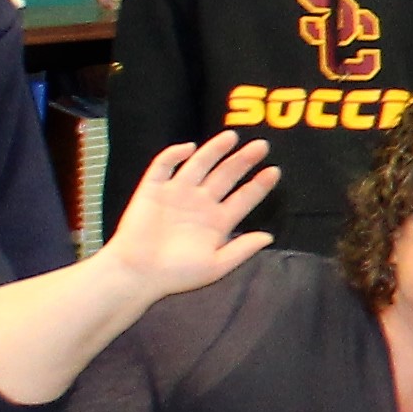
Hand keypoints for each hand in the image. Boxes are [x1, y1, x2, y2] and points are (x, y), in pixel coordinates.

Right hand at [104, 136, 276, 297]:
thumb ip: (242, 250)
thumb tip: (269, 237)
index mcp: (218, 221)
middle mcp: (200, 203)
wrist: (138, 274)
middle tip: (261, 146)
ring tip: (232, 137)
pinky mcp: (152, 190)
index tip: (275, 171)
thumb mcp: (215, 266)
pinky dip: (175, 155)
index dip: (259, 184)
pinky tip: (189, 148)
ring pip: (200, 165)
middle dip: (243, 161)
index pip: (244, 197)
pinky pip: (164, 166)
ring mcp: (177, 194)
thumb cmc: (176, 274)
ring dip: (214, 150)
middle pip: (226, 176)